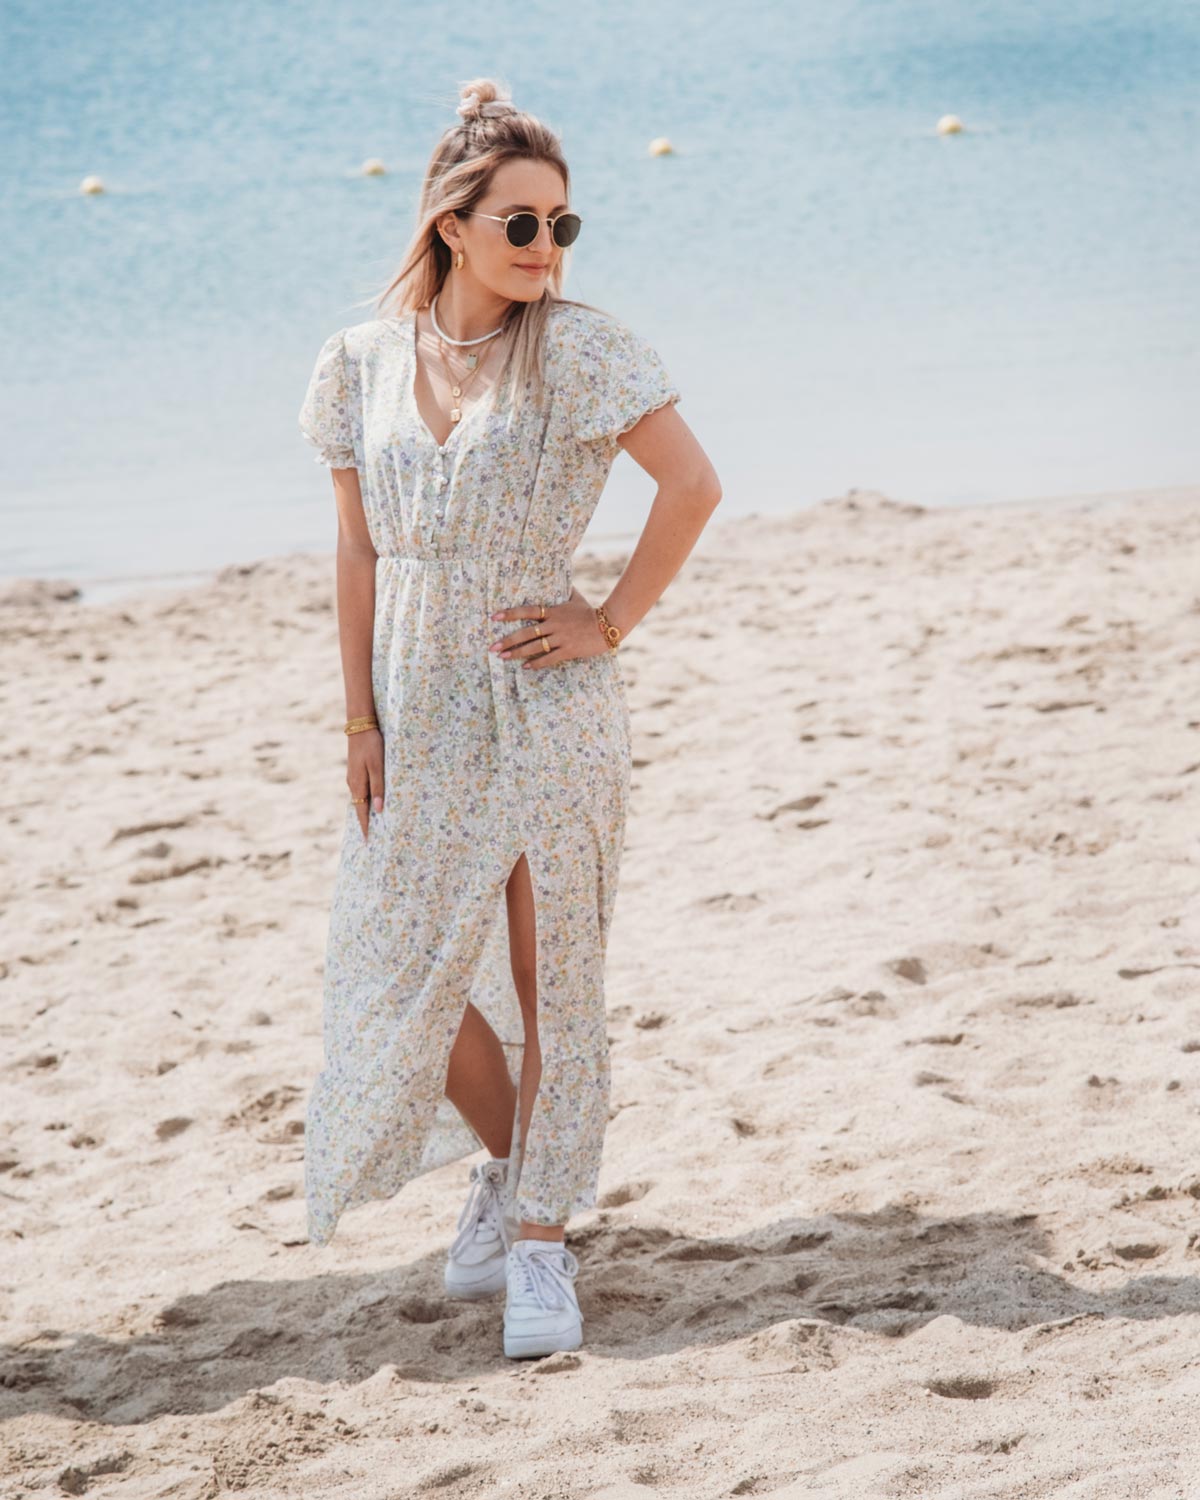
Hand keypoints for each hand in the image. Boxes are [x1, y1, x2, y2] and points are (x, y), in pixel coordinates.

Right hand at [347, 728, 383, 840]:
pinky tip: (371, 799)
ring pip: (360, 798)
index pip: (362, 811)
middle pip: (359, 806)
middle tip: (371, 835)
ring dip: (365, 809)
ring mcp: (353, 776)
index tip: (367, 840)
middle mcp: (353, 783)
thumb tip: (378, 809)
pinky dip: (365, 798)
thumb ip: (379, 787)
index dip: (365, 826)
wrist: (359, 726)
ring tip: (373, 821)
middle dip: (365, 821)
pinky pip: (360, 789)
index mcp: (358, 784)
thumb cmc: (371, 746)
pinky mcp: (355, 769)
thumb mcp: (378, 767)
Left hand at [488, 586, 613, 669]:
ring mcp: (561, 638)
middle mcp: (554, 624)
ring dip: (517, 653)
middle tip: (493, 647)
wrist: (608, 625)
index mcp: (553, 611)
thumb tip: (562, 578)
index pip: (527, 611)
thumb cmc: (590, 612)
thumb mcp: (576, 598)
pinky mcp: (568, 650)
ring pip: (534, 646)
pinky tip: (525, 667)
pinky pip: (549, 658)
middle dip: (508, 640)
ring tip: (503, 657)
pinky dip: (537, 663)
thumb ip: (565, 591)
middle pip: (526, 632)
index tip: (494, 617)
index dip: (510, 613)